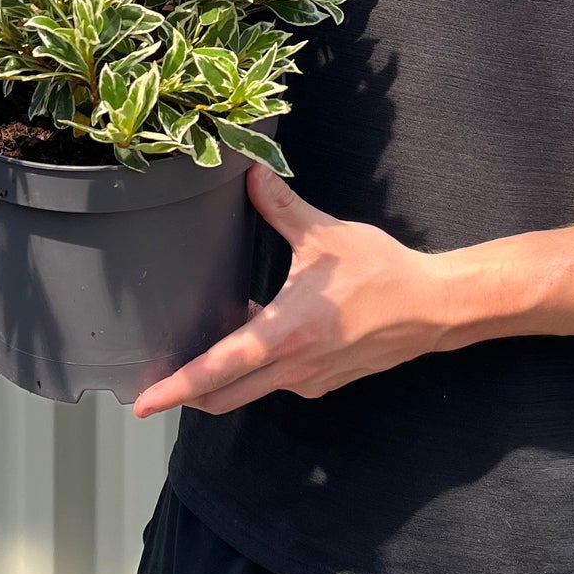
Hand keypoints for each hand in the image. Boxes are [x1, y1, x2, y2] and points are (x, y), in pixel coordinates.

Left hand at [132, 164, 451, 418]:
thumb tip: (250, 171)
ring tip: (199, 351)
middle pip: (225, 397)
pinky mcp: (323, 382)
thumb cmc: (381, 272)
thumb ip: (280, 206)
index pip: (220, 367)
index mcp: (288, 331)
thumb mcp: (325, 235)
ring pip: (250, 391)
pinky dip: (256, 369)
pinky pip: (277, 382)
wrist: (431, 308)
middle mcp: (294, 366)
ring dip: (222, 379)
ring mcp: (309, 380)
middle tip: (153, 385)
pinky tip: (255, 335)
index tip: (143, 402)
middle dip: (186, 395)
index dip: (177, 387)